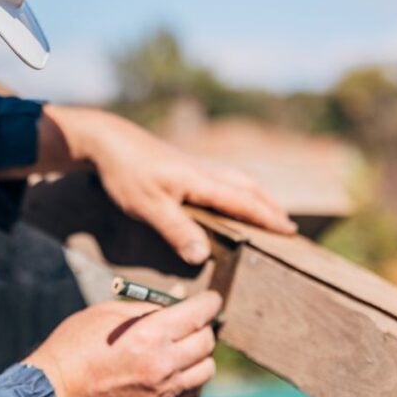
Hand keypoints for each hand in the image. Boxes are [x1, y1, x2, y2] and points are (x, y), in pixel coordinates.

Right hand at [24, 291, 221, 396]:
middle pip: (206, 341)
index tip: (211, 299)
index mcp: (150, 334)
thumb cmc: (76, 344)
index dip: (210, 302)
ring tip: (183, 346)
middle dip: (203, 326)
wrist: (58, 389)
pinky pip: (192, 391)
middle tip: (191, 320)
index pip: (199, 314)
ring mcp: (163, 389)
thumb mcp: (108, 312)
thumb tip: (176, 300)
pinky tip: (174, 368)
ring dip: (200, 354)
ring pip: (206, 369)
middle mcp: (163, 363)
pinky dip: (190, 377)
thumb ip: (147, 306)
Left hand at [44, 106, 296, 264]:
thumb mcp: (148, 206)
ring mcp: (191, 166)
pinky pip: (219, 177)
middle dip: (268, 205)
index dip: (267, 218)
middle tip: (286, 225)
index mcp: (200, 181)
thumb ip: (175, 230)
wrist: (107, 139)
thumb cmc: (126, 172)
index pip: (243, 202)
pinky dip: (234, 188)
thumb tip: (202, 256)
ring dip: (253, 195)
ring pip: (234, 179)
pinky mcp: (180, 165)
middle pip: (246, 186)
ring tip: (264, 210)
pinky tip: (225, 196)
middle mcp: (202, 171)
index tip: (289, 232)